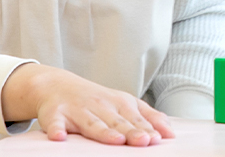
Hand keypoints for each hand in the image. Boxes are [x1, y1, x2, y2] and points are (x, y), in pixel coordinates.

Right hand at [0, 63, 173, 145]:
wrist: (56, 85)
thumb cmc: (96, 100)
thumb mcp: (124, 103)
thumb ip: (148, 116)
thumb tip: (170, 132)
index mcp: (118, 103)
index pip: (135, 118)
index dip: (146, 128)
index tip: (157, 139)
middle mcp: (99, 105)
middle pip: (117, 122)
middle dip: (130, 131)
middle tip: (143, 141)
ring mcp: (77, 109)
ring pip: (91, 123)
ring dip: (103, 131)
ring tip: (115, 140)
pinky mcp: (54, 114)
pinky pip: (54, 123)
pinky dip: (56, 129)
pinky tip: (60, 137)